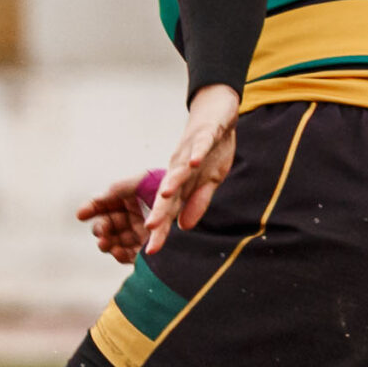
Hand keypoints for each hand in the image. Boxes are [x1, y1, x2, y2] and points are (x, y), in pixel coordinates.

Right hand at [75, 169, 160, 264]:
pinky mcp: (147, 246)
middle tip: (100, 232)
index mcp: (123, 200)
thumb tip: (87, 208)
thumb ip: (113, 192)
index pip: (101, 206)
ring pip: (115, 242)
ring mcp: (137, 232)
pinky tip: (117, 253)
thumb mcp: (135, 184)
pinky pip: (131, 254)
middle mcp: (128, 217)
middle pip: (107, 226)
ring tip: (105, 244)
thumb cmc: (161, 186)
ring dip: (108, 244)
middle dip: (101, 229)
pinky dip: (122, 255)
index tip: (81, 215)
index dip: (91, 210)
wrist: (187, 193)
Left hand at [76, 85, 240, 262]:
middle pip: (168, 193)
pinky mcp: (205, 136)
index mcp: (182, 183)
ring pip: (179, 169)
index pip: (170, 211)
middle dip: (160, 212)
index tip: (150, 253)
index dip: (161, 231)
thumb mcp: (209, 181)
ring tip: (164, 195)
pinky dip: (198, 153)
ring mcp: (191, 153)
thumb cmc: (212, 150)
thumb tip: (184, 227)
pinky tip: (194, 162)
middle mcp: (180, 169)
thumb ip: (197, 202)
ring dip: (173, 182)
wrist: (217, 113)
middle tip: (149, 229)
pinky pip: (200, 146)